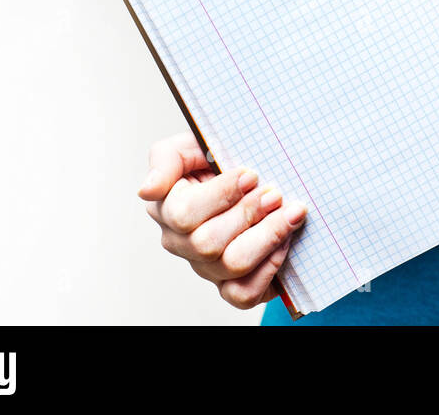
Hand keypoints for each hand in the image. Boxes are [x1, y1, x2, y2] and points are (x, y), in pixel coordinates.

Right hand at [137, 131, 307, 309]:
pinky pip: (245, 293)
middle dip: (249, 213)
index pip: (184, 214)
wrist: (255, 178)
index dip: (222, 194)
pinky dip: (270, 268)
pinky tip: (285, 241)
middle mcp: (182, 243)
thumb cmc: (218, 161)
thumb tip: (148, 189)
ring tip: (290, 212)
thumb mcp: (190, 146)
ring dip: (268, 236)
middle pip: (208, 243)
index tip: (251, 174)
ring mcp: (206, 267)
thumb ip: (166, 158)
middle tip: (274, 193)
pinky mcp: (232, 285)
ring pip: (233, 265)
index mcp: (167, 208)